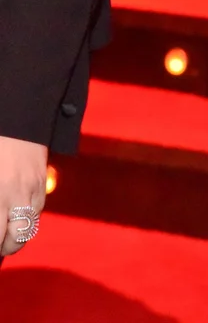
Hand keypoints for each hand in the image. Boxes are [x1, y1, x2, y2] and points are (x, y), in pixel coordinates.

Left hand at [0, 136, 47, 256]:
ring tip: (5, 233)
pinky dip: (27, 219)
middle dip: (4, 248)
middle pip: (16, 240)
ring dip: (16, 237)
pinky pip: (36, 211)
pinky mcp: (42, 182)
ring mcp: (33, 189)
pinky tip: (15, 214)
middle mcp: (16, 195)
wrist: (17, 119)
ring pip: (29, 228)